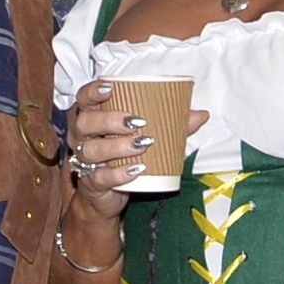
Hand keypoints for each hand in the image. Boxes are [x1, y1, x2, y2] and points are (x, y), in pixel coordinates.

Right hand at [64, 79, 208, 220]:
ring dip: (117, 146)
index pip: (84, 98)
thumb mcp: (142, 136)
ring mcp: (84, 161)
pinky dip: (119, 174)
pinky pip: (101, 177)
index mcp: (91, 117)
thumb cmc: (122, 156)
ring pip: (92, 150)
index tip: (111, 88)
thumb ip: (170, 124)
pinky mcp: (92, 183)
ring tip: (142, 144)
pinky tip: (136, 170)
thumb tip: (201, 115)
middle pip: (86, 123)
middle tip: (136, 121)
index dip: (93, 91)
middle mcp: (82, 137)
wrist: (105, 194)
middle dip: (109, 120)